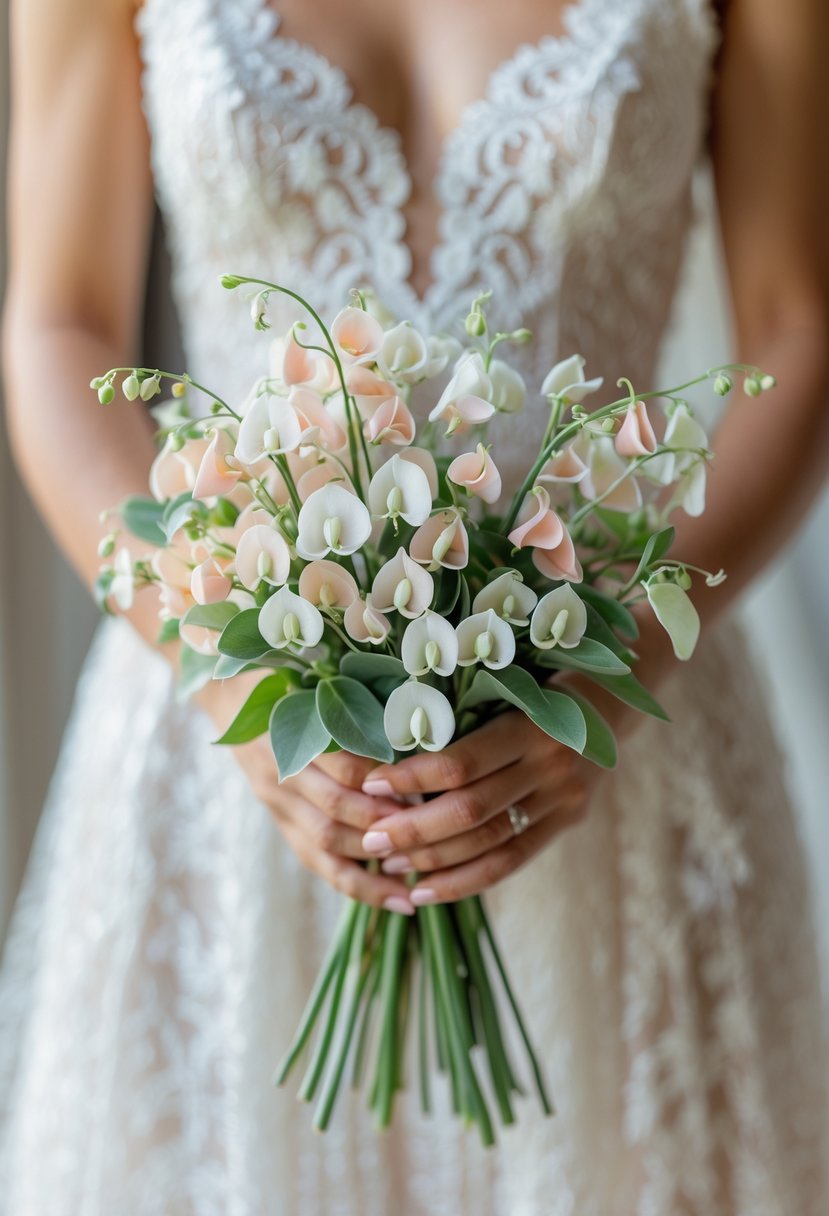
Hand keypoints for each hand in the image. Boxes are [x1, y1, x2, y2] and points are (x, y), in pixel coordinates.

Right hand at [195, 675, 415, 913]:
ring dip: (373, 863)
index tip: (424, 790)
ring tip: (418, 876)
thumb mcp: (315, 676)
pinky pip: (317, 861)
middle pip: (336, 807)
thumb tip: (418, 728)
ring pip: (325, 842)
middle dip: (383, 825)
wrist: (227, 693)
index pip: (343, 762)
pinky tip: (396, 898)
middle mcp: (281, 769)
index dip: (383, 780)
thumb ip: (356, 699)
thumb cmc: (286, 677)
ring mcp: (277, 800)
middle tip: (429, 836)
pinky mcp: (281, 821)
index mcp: (291, 727)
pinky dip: (357, 883)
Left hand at [358, 710, 604, 905]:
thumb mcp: (504, 689)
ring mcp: (562, 798)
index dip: (411, 778)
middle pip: (471, 810)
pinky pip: (510, 862)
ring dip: (433, 860)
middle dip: (413, 829)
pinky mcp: (566, 822)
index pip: (461, 763)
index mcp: (529, 724)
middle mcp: (550, 764)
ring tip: (389, 865)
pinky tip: (426, 891)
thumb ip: (459, 721)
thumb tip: (385, 751)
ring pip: (488, 843)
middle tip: (371, 839)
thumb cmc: (535, 685)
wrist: (609, 699)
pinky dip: (464, 881)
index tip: (369, 784)